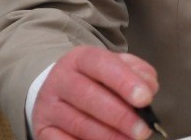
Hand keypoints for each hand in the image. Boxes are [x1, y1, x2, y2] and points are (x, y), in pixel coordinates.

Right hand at [32, 46, 159, 139]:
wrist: (60, 91)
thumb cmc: (98, 81)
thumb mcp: (118, 68)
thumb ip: (138, 73)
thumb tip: (149, 89)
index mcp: (80, 58)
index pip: (101, 64)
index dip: (124, 81)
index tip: (145, 99)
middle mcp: (60, 79)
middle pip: (89, 96)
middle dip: (120, 116)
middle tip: (143, 131)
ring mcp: (47, 106)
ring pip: (78, 123)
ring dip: (107, 136)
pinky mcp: (41, 129)